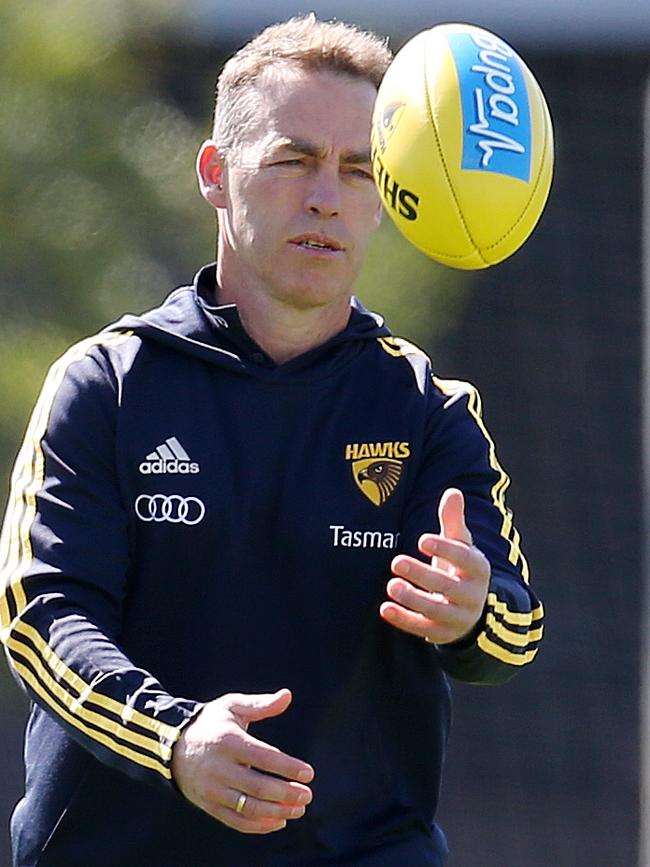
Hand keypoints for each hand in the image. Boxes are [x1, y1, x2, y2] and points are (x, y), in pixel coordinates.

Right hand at [171, 688, 313, 833]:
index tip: (309, 773)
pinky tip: (278, 821)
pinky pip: (236, 821)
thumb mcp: (232, 706)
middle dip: (286, 794)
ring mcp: (213, 789)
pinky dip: (258, 826)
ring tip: (298, 810)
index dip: (288, 767)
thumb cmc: (211, 724)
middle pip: (258, 787)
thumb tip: (287, 696)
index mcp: (228, 742)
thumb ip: (261, 704)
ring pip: (248, 808)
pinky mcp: (209, 805)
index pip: (263, 757)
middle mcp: (219, 768)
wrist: (173, 746)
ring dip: (277, 812)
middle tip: (307, 795)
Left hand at [380, 488, 489, 644]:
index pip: (465, 558)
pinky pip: (422, 628)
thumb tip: (453, 492)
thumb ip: (453, 521)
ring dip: (413, 599)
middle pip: (448, 586)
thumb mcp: (460, 544)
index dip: (445, 549)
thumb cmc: (459, 568)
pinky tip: (385, 608)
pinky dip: (404, 619)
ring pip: (436, 610)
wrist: (471, 610)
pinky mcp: (442, 633)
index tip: (422, 540)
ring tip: (391, 585)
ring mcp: (458, 616)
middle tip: (396, 561)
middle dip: (422, 574)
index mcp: (478, 568)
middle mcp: (472, 594)